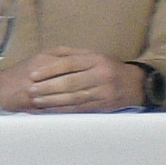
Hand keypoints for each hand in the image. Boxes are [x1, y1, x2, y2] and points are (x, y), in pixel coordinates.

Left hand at [9, 48, 142, 113]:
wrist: (135, 84)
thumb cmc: (109, 68)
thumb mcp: (95, 56)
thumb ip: (73, 55)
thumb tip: (49, 57)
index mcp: (96, 59)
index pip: (69, 64)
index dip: (50, 70)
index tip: (33, 75)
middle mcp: (101, 75)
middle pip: (70, 82)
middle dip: (48, 87)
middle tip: (31, 90)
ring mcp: (103, 92)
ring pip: (74, 97)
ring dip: (53, 100)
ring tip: (36, 100)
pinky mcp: (103, 106)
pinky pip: (79, 108)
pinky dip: (63, 109)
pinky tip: (50, 109)